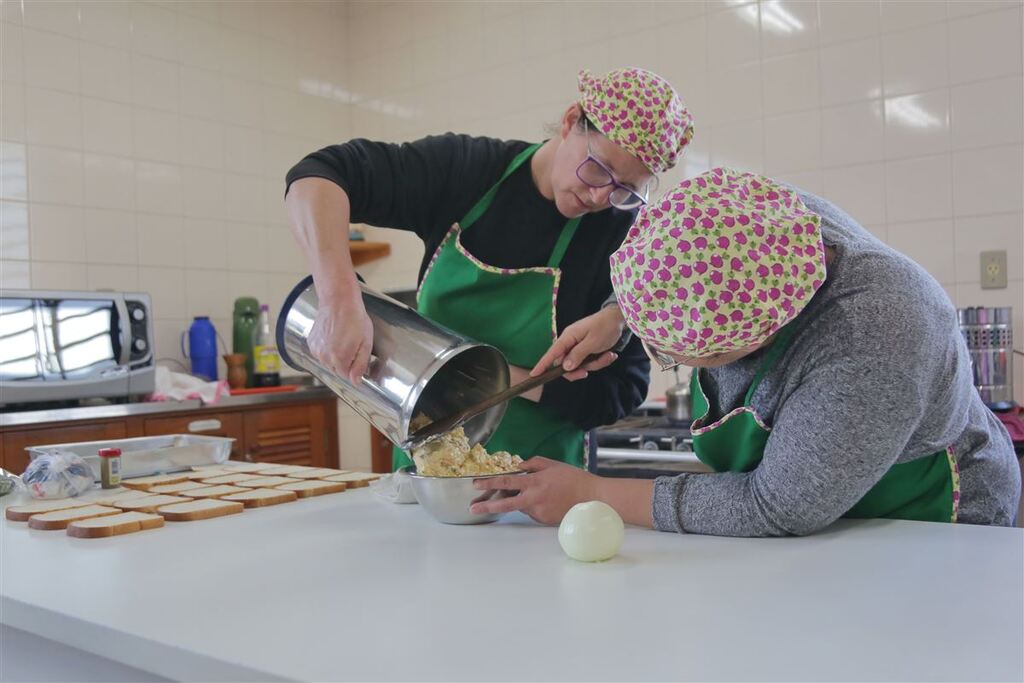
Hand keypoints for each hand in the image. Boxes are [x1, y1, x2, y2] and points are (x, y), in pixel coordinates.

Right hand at [307, 298, 373, 383]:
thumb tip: (356, 381)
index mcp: (339, 359)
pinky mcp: (311, 342)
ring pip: (328, 362)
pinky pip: (320, 353)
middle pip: (337, 370)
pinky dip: (327, 349)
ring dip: (335, 356)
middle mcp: (324, 357)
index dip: (354, 369)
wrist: (339, 301)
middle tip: (352, 345)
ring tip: (342, 339)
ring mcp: (316, 350)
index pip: (347, 376)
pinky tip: (334, 337)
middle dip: (345, 362)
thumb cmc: (355, 319)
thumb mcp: (366, 343)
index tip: (358, 358)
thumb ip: (360, 365)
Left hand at [469, 457, 599, 524]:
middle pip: (505, 504)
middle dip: (486, 506)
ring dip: (519, 500)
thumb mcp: (553, 465)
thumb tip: (518, 467)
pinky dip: (533, 505)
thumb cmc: (574, 479)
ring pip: (520, 506)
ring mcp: (539, 512)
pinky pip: (532, 512)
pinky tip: (547, 500)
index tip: (476, 483)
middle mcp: (534, 499)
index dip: (489, 482)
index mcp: (535, 482)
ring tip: (539, 492)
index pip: (507, 482)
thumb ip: (533, 464)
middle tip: (472, 507)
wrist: (593, 498)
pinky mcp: (544, 520)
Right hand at [531, 306, 624, 380]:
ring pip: (580, 364)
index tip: (534, 375)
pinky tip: (609, 354)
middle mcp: (571, 342)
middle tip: (588, 372)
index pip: (552, 353)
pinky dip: (599, 361)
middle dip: (580, 369)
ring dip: (595, 364)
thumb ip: (578, 355)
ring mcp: (578, 347)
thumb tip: (564, 367)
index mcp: (568, 337)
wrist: (619, 320)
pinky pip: (589, 362)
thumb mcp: (592, 342)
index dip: (542, 364)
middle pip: (567, 364)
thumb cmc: (605, 327)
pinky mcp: (587, 350)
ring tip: (608, 355)